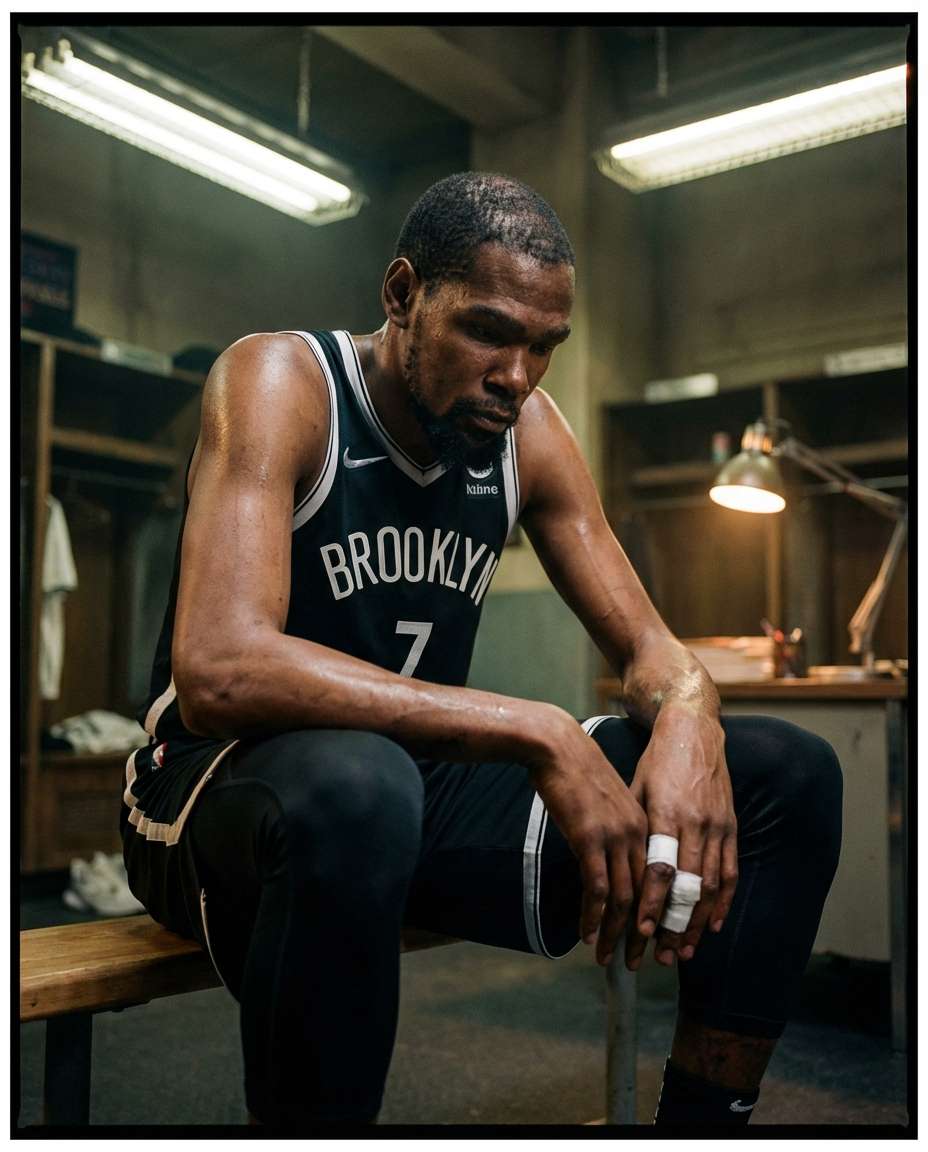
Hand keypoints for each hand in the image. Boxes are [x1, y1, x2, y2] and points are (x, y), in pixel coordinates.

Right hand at [529, 709, 647, 965]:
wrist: (558, 747)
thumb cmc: (577, 770)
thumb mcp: (608, 800)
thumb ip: (616, 827)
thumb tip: (611, 855)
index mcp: (646, 825)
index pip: (659, 881)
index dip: (655, 915)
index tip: (649, 939)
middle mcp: (638, 835)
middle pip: (647, 897)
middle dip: (640, 935)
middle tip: (634, 962)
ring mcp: (615, 838)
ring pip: (624, 899)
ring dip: (617, 934)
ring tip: (609, 958)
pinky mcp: (590, 840)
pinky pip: (597, 889)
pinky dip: (593, 917)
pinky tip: (588, 935)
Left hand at [624, 708, 737, 970]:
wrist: (694, 731)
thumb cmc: (656, 761)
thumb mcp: (635, 788)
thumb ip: (633, 827)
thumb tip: (617, 868)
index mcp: (665, 813)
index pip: (660, 868)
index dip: (653, 903)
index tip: (642, 931)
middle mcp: (694, 823)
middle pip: (687, 886)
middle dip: (675, 926)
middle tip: (663, 958)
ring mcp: (716, 826)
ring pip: (710, 885)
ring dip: (699, 923)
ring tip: (685, 953)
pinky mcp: (731, 826)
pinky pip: (730, 871)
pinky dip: (723, 902)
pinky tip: (713, 925)